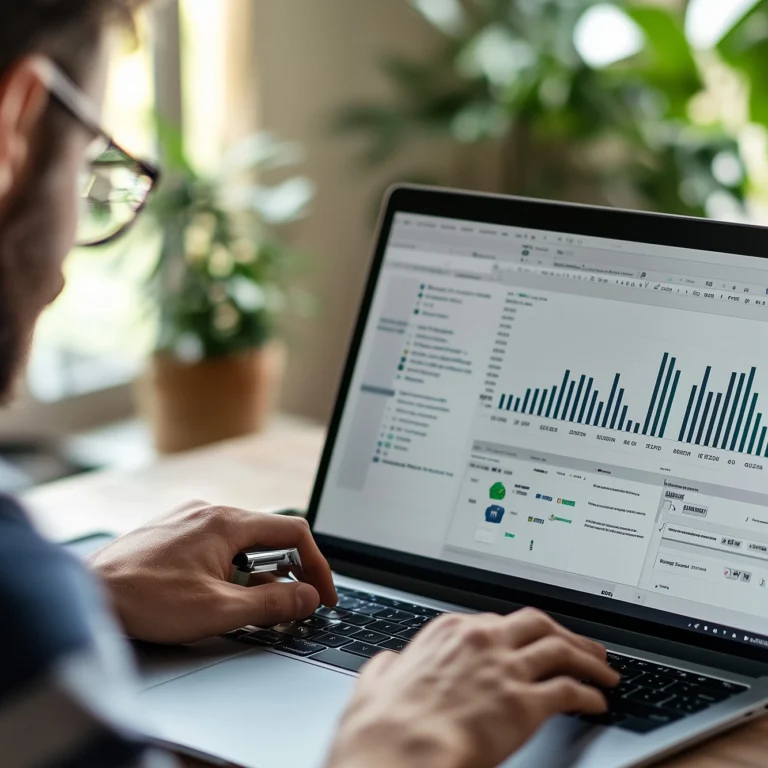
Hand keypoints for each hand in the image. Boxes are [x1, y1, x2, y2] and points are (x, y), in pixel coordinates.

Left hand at [87, 500, 336, 643]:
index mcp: (226, 521)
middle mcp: (210, 510)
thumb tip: (308, 598)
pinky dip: (231, 569)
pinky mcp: (173, 532)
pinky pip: (217, 545)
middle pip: (268, 536)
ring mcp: (189, 518)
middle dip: (287, 572)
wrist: (85, 594)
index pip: (293, 532)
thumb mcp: (218, 610)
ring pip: (242, 543)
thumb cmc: (144, 600)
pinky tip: (217, 594)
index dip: (316, 566)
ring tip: (248, 607)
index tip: (322, 596)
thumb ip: (272, 603)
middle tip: (290, 607)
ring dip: (256, 574)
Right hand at [327, 608, 618, 767]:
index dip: (519, 633)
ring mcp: (506, 668)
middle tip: (582, 645)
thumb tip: (388, 665)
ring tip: (603, 670)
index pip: (496, 621)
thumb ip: (387, 668)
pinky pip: (569, 690)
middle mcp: (483, 640)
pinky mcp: (526, 702)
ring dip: (588, 658)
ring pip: (561, 650)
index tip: (529, 641)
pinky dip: (588, 694)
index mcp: (449, 631)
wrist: (399, 748)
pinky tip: (596, 702)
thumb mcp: (376, 682)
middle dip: (563, 633)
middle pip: (537, 624)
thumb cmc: (384, 724)